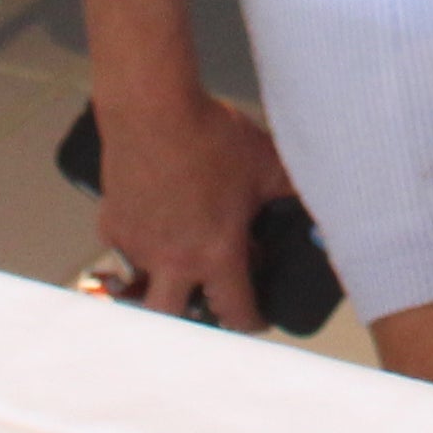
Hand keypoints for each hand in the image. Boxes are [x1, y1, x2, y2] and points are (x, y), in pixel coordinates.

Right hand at [96, 95, 294, 330]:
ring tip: (178, 261)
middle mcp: (172, 259)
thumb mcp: (265, 162)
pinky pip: (123, 247)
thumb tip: (319, 193)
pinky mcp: (113, 223)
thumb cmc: (208, 136)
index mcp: (214, 252)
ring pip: (143, 283)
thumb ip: (288, 188)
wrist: (153, 109)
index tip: (257, 319)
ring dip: (162, 279)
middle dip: (189, 322)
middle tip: (206, 305)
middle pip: (172, 319)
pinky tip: (154, 220)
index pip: (234, 308)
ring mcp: (138, 244)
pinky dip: (139, 243)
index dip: (250, 320)